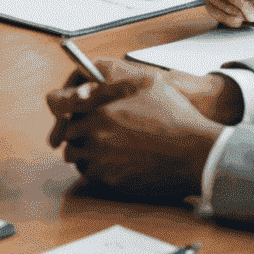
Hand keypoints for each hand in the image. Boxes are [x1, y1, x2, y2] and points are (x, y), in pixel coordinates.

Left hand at [46, 62, 221, 197]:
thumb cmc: (174, 116)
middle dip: (78, 130)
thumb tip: (87, 74)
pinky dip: (95, 168)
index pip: (58, 101)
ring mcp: (98, 155)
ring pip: (74, 153)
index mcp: (98, 101)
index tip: (63, 110)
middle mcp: (93, 127)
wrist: (195, 152)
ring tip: (106, 147)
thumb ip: (109, 75)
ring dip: (84, 150)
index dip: (61, 105)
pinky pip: (88, 173)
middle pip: (67, 130)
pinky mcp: (107, 179)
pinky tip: (114, 161)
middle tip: (94, 132)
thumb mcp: (143, 80)